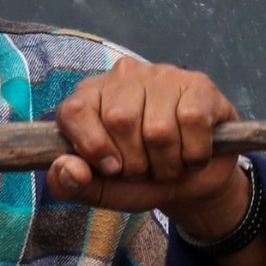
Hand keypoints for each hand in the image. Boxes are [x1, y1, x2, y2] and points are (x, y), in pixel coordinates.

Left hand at [48, 62, 240, 220]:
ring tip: (169, 164)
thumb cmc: (142, 179)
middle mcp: (124, 76)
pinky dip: (194, 153)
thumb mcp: (102, 190)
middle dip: (135, 163)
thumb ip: (71, 184)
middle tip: (145, 169)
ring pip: (159, 128)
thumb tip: (66, 168)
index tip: (111, 169)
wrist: (193, 183)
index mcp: (90, 95)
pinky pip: (193, 121)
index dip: (92, 147)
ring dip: (167, 164)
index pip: (74, 111)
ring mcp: (163, 76)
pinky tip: (192, 154)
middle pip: (120, 120)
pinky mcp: (199, 85)